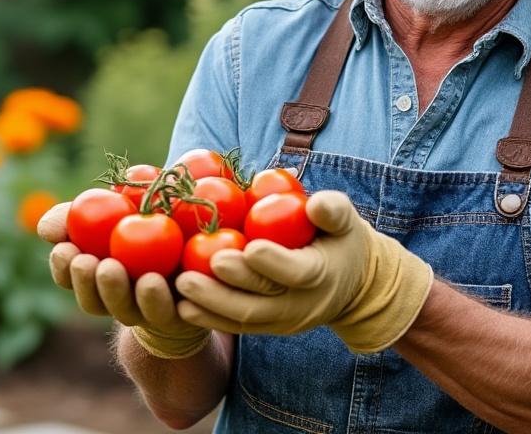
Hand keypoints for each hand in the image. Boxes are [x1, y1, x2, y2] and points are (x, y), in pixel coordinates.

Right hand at [39, 203, 209, 358]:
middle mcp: (119, 299)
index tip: (64, 249)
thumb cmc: (150, 223)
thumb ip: (81, 215)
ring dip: (117, 292)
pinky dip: (156, 299)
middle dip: (87, 282)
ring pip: (127, 310)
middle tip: (87, 262)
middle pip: (94, 301)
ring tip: (114, 268)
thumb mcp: (116, 210)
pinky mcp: (181, 316)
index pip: (69, 277)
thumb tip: (45, 228)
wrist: (200, 253)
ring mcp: (149, 311)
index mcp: (98, 275)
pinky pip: (167, 313)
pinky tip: (152, 280)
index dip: (62, 268)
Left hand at [174, 190, 432, 353]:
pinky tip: (182, 306)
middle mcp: (301, 305)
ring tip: (181, 286)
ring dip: (210, 305)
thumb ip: (333, 211)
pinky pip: (235, 326)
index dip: (274, 263)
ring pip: (243, 318)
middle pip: (262, 301)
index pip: (298, 273)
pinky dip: (209, 318)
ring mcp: (282, 321)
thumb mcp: (346, 220)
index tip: (249, 248)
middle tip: (199, 268)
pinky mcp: (265, 327)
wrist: (349, 283)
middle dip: (228, 287)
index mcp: (322, 276)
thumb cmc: (340, 239)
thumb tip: (315, 203)